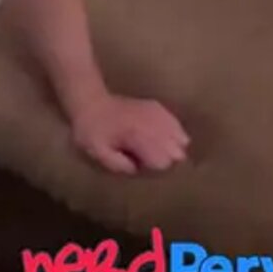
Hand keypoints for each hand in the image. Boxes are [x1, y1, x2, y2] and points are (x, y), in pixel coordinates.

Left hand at [70, 94, 189, 174]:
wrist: (91, 101)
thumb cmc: (92, 130)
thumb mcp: (98, 151)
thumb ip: (118, 164)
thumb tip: (137, 169)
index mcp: (138, 136)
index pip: (163, 161)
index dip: (153, 167)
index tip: (140, 164)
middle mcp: (152, 124)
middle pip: (177, 152)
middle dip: (165, 158)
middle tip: (147, 157)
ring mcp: (157, 113)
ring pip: (181, 138)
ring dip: (172, 146)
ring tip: (155, 148)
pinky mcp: (157, 106)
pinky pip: (176, 124)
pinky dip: (173, 132)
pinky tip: (163, 135)